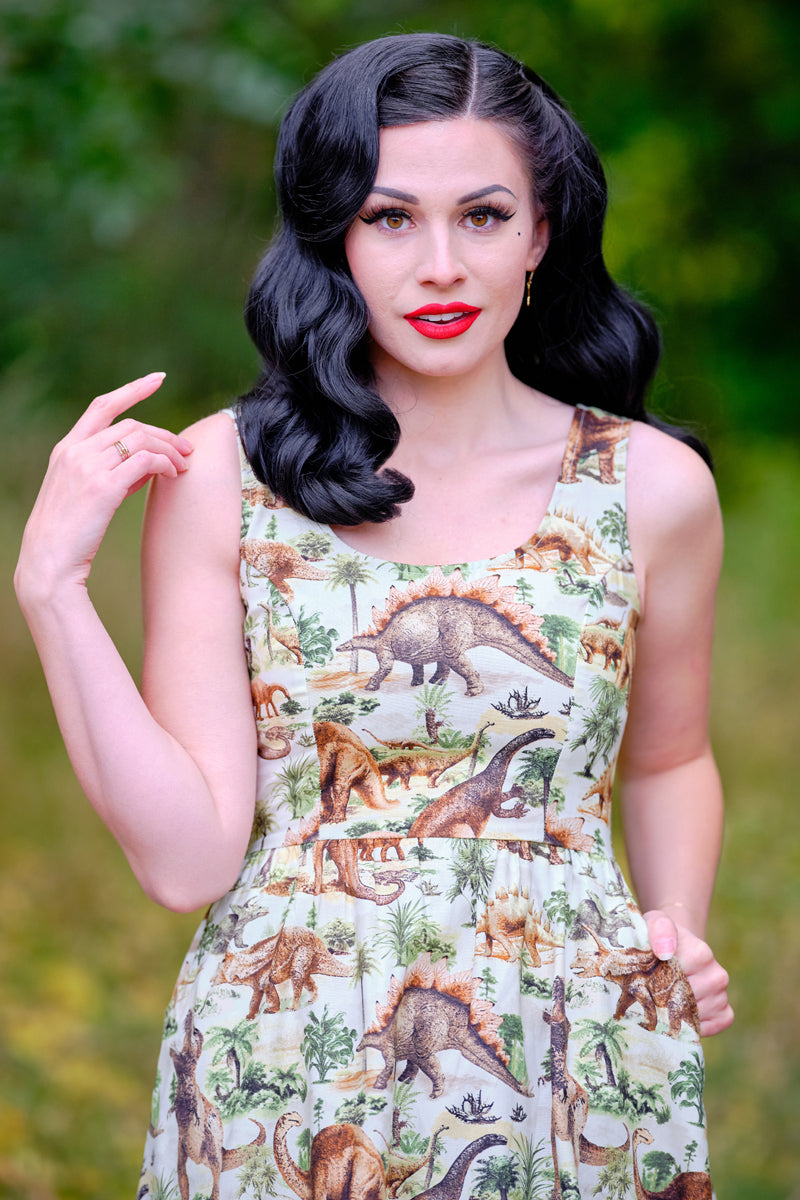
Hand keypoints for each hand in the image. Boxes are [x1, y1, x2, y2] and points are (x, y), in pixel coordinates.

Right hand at [16, 373, 192, 601]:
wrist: (48, 561)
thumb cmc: (70, 532)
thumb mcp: (84, 493)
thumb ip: (112, 472)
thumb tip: (149, 464)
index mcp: (66, 448)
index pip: (101, 406)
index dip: (132, 389)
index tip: (156, 379)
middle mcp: (75, 451)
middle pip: (131, 425)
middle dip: (164, 434)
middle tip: (186, 449)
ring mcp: (88, 467)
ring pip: (141, 440)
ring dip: (169, 450)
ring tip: (184, 466)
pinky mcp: (103, 487)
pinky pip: (145, 462)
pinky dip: (165, 464)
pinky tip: (173, 474)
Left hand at [644, 909, 733, 1036]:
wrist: (676, 945)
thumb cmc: (661, 936)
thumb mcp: (655, 923)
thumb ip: (659, 929)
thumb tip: (665, 952)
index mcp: (702, 953)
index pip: (677, 980)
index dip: (656, 983)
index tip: (647, 977)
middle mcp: (717, 975)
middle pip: (685, 1002)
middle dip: (664, 1001)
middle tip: (651, 992)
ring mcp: (722, 995)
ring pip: (695, 1017)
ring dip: (676, 1014)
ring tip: (664, 1000)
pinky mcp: (724, 1012)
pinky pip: (709, 1028)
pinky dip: (692, 1026)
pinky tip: (680, 1013)